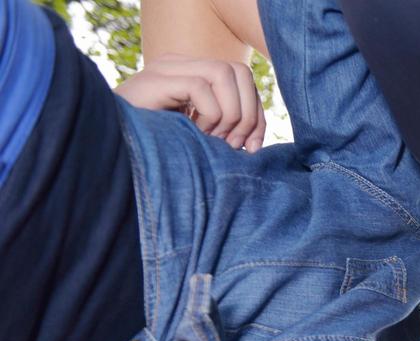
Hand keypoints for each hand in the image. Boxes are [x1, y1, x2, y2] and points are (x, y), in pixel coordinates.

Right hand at [114, 55, 264, 150]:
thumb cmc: (156, 147)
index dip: (257, 113)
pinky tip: (195, 133)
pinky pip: (200, 87)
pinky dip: (209, 115)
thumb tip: (256, 142)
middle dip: (249, 113)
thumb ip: (222, 130)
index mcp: (193, 74)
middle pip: (240, 71)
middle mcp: (181, 65)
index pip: (243, 79)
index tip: (253, 147)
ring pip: (224, 73)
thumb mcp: (197, 137)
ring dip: (230, 113)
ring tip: (213, 138)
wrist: (113, 145)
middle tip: (234, 144)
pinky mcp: (156, 79)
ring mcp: (167, 68)